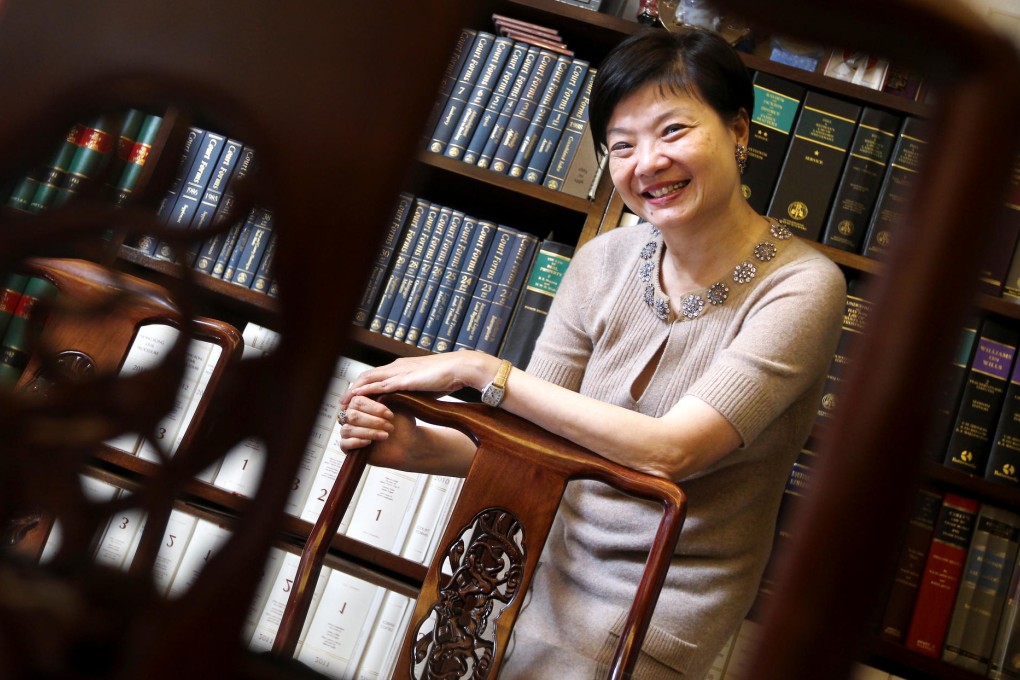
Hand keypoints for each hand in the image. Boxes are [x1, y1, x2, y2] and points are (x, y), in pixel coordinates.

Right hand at [337, 394, 419, 469]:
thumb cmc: (401, 423)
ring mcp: (349, 432)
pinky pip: (344, 443)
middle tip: (390, 426)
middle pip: (352, 415)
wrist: (409, 443)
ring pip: (348, 429)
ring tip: (385, 435)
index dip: (373, 407)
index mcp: (360, 404)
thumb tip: (378, 385)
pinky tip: (370, 442)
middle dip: (373, 421)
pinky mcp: (348, 447)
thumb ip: (386, 394)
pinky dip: (357, 442)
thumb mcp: (397, 405)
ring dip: (368, 432)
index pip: (357, 400)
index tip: (390, 415)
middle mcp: (352, 417)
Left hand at [345, 351, 497, 400]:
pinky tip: (357, 398)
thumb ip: (415, 390)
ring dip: (354, 392)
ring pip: (368, 380)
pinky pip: (380, 386)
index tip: (353, 397)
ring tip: (344, 403)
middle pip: (366, 376)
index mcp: (401, 366)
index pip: (375, 375)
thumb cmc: (448, 376)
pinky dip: (366, 392)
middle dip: (352, 389)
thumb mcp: (426, 385)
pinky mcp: (404, 380)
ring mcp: (399, 372)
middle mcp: (396, 366)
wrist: (459, 368)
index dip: (362, 386)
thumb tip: (411, 398)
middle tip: (342, 402)